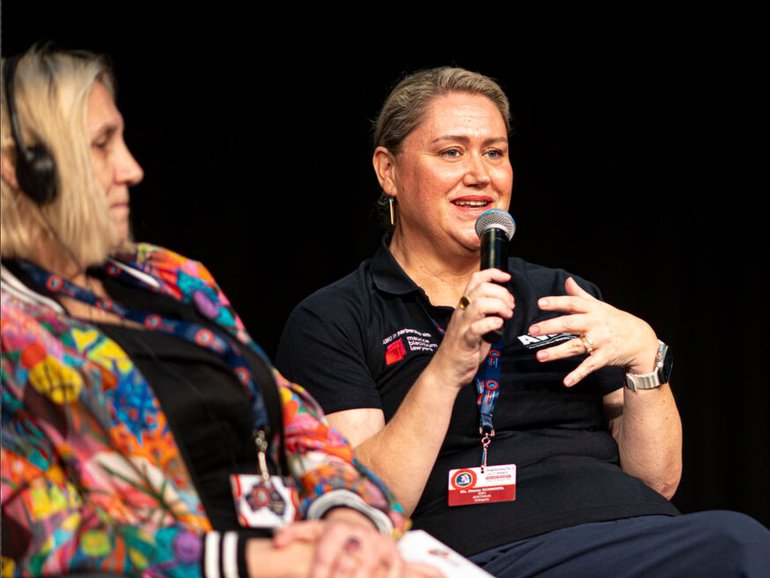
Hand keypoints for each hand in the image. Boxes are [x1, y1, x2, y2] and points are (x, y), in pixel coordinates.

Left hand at [273, 517, 441, 577]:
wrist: (360, 526)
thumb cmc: (331, 536)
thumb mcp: (312, 530)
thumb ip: (292, 534)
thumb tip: (276, 542)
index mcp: (338, 529)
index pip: (326, 555)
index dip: (318, 573)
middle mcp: (360, 534)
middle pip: (349, 564)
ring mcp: (379, 544)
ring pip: (369, 569)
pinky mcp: (393, 554)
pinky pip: (393, 571)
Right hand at [430, 268, 513, 387]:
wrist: (447, 370)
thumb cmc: (462, 349)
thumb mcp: (475, 325)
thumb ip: (487, 314)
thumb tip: (505, 306)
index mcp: (464, 306)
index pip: (476, 280)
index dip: (493, 274)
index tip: (507, 278)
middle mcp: (462, 312)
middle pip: (481, 289)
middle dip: (501, 293)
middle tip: (510, 306)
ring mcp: (462, 326)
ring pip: (479, 304)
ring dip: (499, 306)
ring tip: (507, 315)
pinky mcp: (465, 341)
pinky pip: (477, 327)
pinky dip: (492, 323)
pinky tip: (499, 326)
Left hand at [528, 277, 657, 385]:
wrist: (641, 339)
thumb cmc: (615, 320)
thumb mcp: (600, 305)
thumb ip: (581, 295)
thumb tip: (567, 280)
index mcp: (593, 309)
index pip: (572, 303)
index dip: (556, 302)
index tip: (540, 303)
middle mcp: (596, 323)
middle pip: (570, 323)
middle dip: (550, 326)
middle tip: (532, 330)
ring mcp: (601, 341)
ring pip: (575, 346)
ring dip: (557, 352)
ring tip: (540, 356)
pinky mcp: (605, 356)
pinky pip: (589, 366)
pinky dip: (578, 374)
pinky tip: (566, 382)